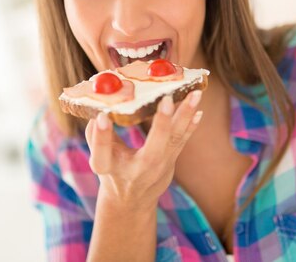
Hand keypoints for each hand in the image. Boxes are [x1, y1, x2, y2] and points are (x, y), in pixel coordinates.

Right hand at [84, 91, 202, 210]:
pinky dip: (191, 125)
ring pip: (173, 140)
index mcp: (108, 168)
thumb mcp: (100, 156)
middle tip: (167, 100)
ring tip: (195, 94)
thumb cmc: (113, 170)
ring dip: (184, 116)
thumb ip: (97, 135)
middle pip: (151, 150)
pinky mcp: (170, 161)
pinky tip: (198, 110)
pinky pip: (181, 140)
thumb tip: (99, 106)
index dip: (101, 136)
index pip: (102, 154)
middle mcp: (136, 170)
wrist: (132, 199)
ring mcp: (157, 167)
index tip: (102, 116)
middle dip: (160, 125)